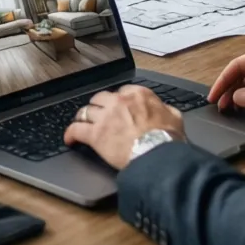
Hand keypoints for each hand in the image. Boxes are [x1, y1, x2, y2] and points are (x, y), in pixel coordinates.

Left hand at [63, 85, 184, 169]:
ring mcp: (105, 117)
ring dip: (83, 117)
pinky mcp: (96, 134)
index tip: (118, 107)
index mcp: (138, 95)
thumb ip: (167, 110)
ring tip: (81, 122)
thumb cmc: (167, 138)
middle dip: (99, 106)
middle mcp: (119, 101)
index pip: (122, 91)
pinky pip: (77, 129)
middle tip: (98, 114)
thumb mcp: (174, 117)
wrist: (157, 154)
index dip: (119, 100)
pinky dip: (71, 133)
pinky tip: (70, 138)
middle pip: (101, 98)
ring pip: (86, 111)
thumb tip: (166, 111)